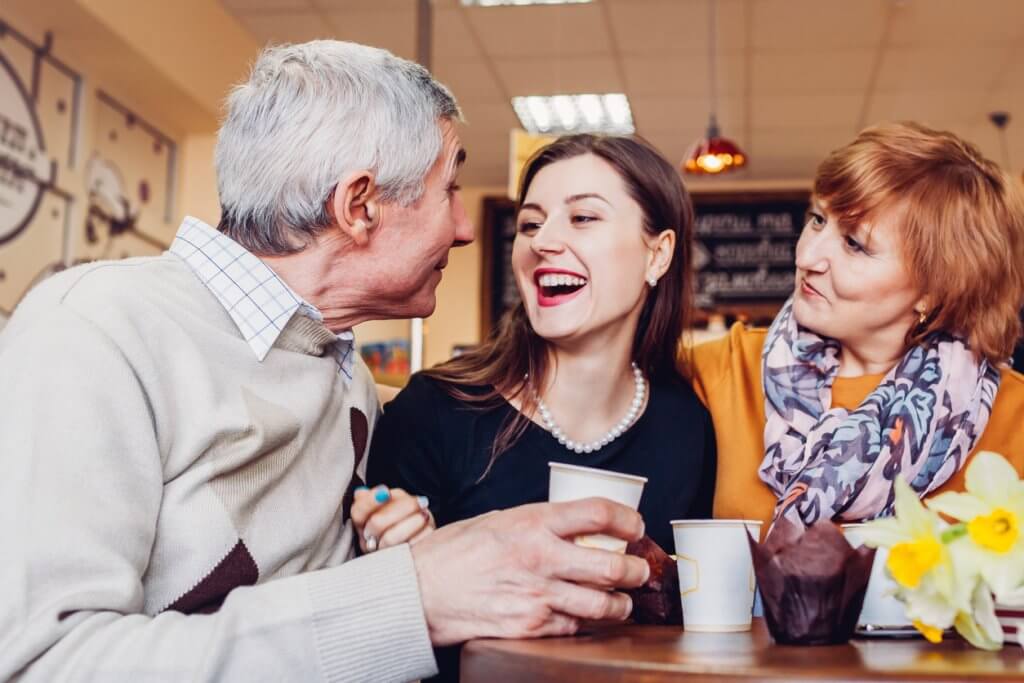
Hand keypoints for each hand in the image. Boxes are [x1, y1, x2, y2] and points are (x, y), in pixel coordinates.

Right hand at [351, 485, 432, 552]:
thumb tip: (361, 493)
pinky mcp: (404, 562)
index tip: (386, 491)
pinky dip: (422, 533)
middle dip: (400, 508)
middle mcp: (370, 541)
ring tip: (424, 513)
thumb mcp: (390, 503)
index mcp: (363, 525)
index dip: (370, 501)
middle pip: (376, 523)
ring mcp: (386, 554)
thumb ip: (377, 497)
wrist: (422, 537)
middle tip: (418, 501)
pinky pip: (411, 546)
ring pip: (390, 538)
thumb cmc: (403, 517)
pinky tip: (427, 526)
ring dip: (412, 522)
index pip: (358, 512)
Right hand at [410, 497, 649, 645]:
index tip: (635, 526)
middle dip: (636, 570)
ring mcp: (537, 595)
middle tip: (640, 570)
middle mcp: (540, 557)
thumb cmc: (455, 551)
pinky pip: (576, 628)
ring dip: (622, 604)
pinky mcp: (530, 627)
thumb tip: (578, 527)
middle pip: (613, 565)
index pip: (598, 513)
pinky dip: (589, 624)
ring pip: (604, 605)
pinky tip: (588, 617)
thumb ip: (540, 523)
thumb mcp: (500, 520)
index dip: (627, 519)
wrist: (419, 591)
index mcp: (533, 522)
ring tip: (623, 601)